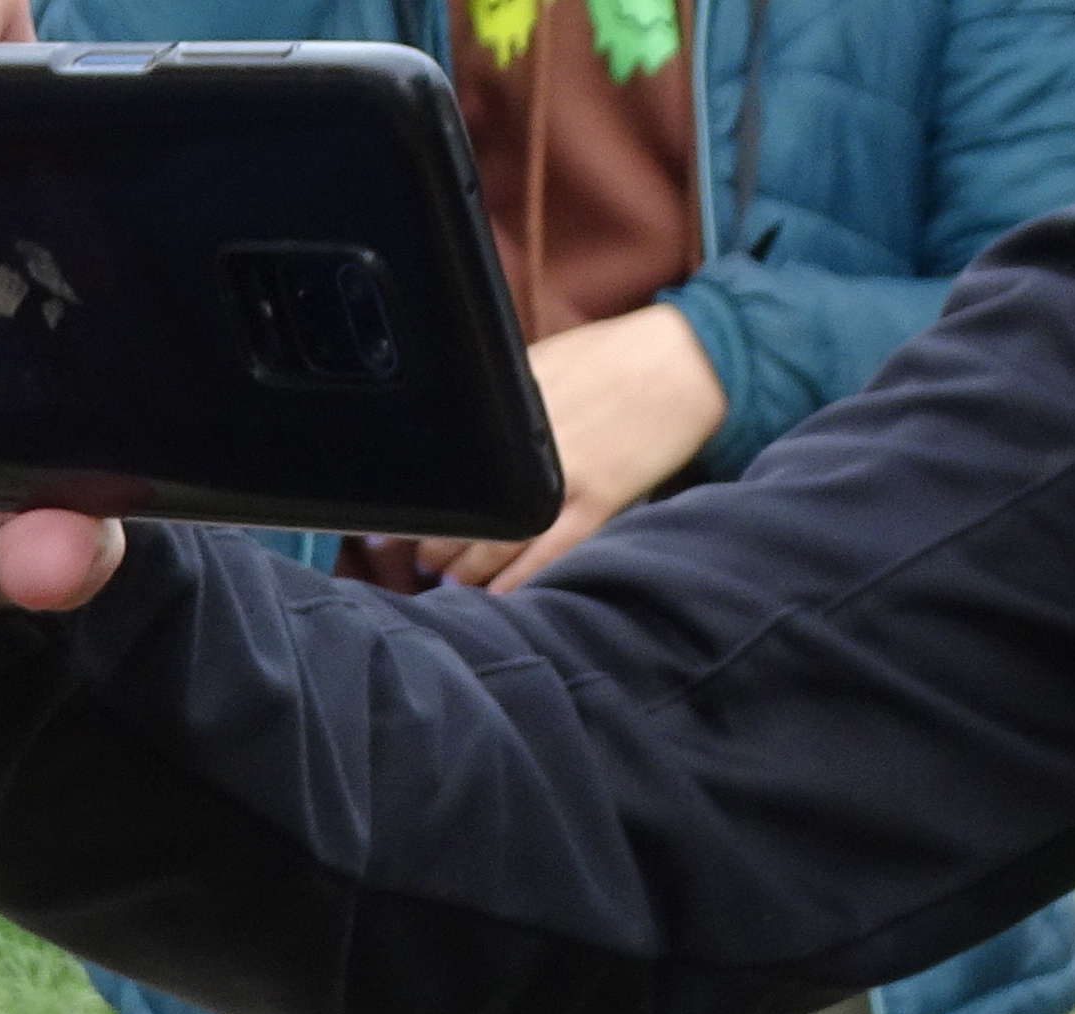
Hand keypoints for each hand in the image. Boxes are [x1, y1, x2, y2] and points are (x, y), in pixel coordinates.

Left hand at [375, 304, 722, 593]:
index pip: (452, 464)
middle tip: (415, 557)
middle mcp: (533, 446)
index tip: (388, 522)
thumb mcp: (546, 361)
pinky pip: (552, 552)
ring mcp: (567, 479)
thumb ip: (504, 397)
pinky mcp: (600, 502)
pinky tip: (498, 595)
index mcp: (514, 406)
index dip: (420, 499)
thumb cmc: (615, 357)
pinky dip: (522, 577)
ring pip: (502, 538)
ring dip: (468, 566)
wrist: (687, 362)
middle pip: (469, 508)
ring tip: (446, 579)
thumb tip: (460, 430)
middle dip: (436, 541)